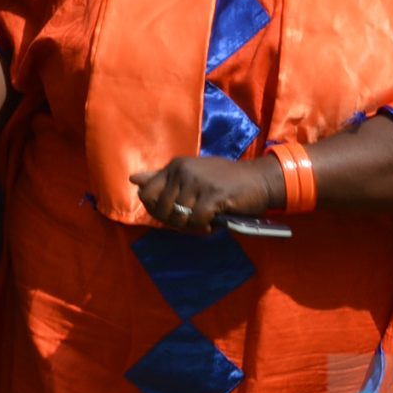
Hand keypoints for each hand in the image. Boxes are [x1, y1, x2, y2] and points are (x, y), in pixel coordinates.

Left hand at [132, 152, 278, 235]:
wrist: (259, 180)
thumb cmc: (224, 180)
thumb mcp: (191, 175)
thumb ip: (162, 178)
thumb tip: (133, 179)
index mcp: (175, 166)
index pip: (147, 193)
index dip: (156, 210)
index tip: (173, 214)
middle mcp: (183, 170)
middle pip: (163, 209)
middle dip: (176, 221)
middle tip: (193, 220)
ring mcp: (198, 181)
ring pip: (180, 217)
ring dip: (192, 225)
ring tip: (206, 219)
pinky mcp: (213, 194)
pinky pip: (197, 220)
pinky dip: (204, 227)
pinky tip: (213, 222)